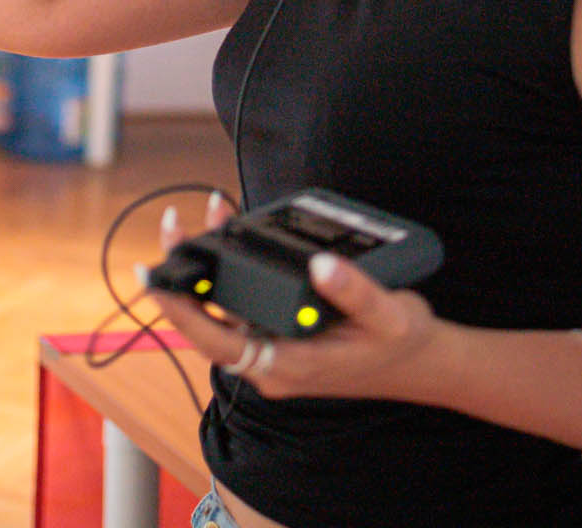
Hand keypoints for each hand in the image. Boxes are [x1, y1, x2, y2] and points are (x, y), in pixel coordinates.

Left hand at [138, 192, 446, 404]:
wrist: (425, 364)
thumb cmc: (404, 343)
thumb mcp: (389, 315)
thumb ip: (355, 291)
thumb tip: (320, 265)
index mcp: (290, 366)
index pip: (219, 341)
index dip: (183, 311)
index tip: (156, 279)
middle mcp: (274, 364)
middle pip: (210, 323)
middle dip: (187, 276)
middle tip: (173, 227)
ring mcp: (275, 351)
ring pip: (225, 311)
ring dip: (211, 269)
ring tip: (207, 216)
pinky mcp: (282, 337)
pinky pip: (245, 306)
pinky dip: (234, 273)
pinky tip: (234, 235)